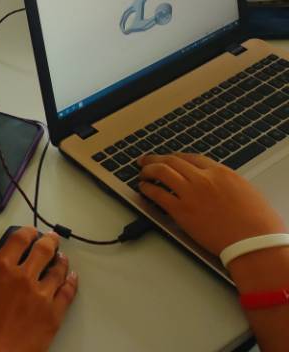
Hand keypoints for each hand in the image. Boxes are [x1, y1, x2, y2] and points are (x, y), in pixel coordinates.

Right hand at [0, 228, 76, 351]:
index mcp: (1, 268)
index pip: (20, 239)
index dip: (28, 231)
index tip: (31, 231)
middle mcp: (24, 276)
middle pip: (43, 250)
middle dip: (49, 240)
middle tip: (52, 238)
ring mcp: (41, 294)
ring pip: (58, 269)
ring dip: (61, 260)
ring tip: (62, 257)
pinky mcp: (54, 313)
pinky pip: (67, 292)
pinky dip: (71, 282)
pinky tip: (71, 277)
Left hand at [137, 153, 285, 255]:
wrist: (254, 244)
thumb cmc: (258, 224)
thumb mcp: (247, 192)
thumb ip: (227, 183)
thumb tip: (218, 184)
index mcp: (221, 173)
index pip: (191, 158)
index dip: (176, 157)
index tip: (169, 159)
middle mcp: (203, 179)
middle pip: (173, 161)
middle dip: (156, 159)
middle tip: (146, 160)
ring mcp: (190, 194)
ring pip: (161, 172)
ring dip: (148, 170)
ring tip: (142, 173)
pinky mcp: (181, 211)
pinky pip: (158, 195)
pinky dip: (147, 189)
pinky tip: (144, 189)